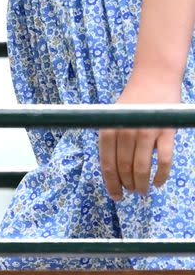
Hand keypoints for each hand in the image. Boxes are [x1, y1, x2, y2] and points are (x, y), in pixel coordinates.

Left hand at [99, 71, 179, 197]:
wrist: (153, 79)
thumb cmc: (133, 102)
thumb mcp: (114, 117)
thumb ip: (113, 140)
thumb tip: (114, 173)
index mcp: (110, 127)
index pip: (107, 163)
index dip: (111, 183)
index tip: (115, 196)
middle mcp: (126, 130)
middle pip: (124, 168)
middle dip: (127, 185)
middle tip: (132, 192)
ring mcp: (146, 132)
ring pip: (142, 168)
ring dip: (141, 185)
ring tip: (143, 191)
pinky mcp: (165, 133)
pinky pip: (164, 162)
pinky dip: (161, 176)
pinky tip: (158, 183)